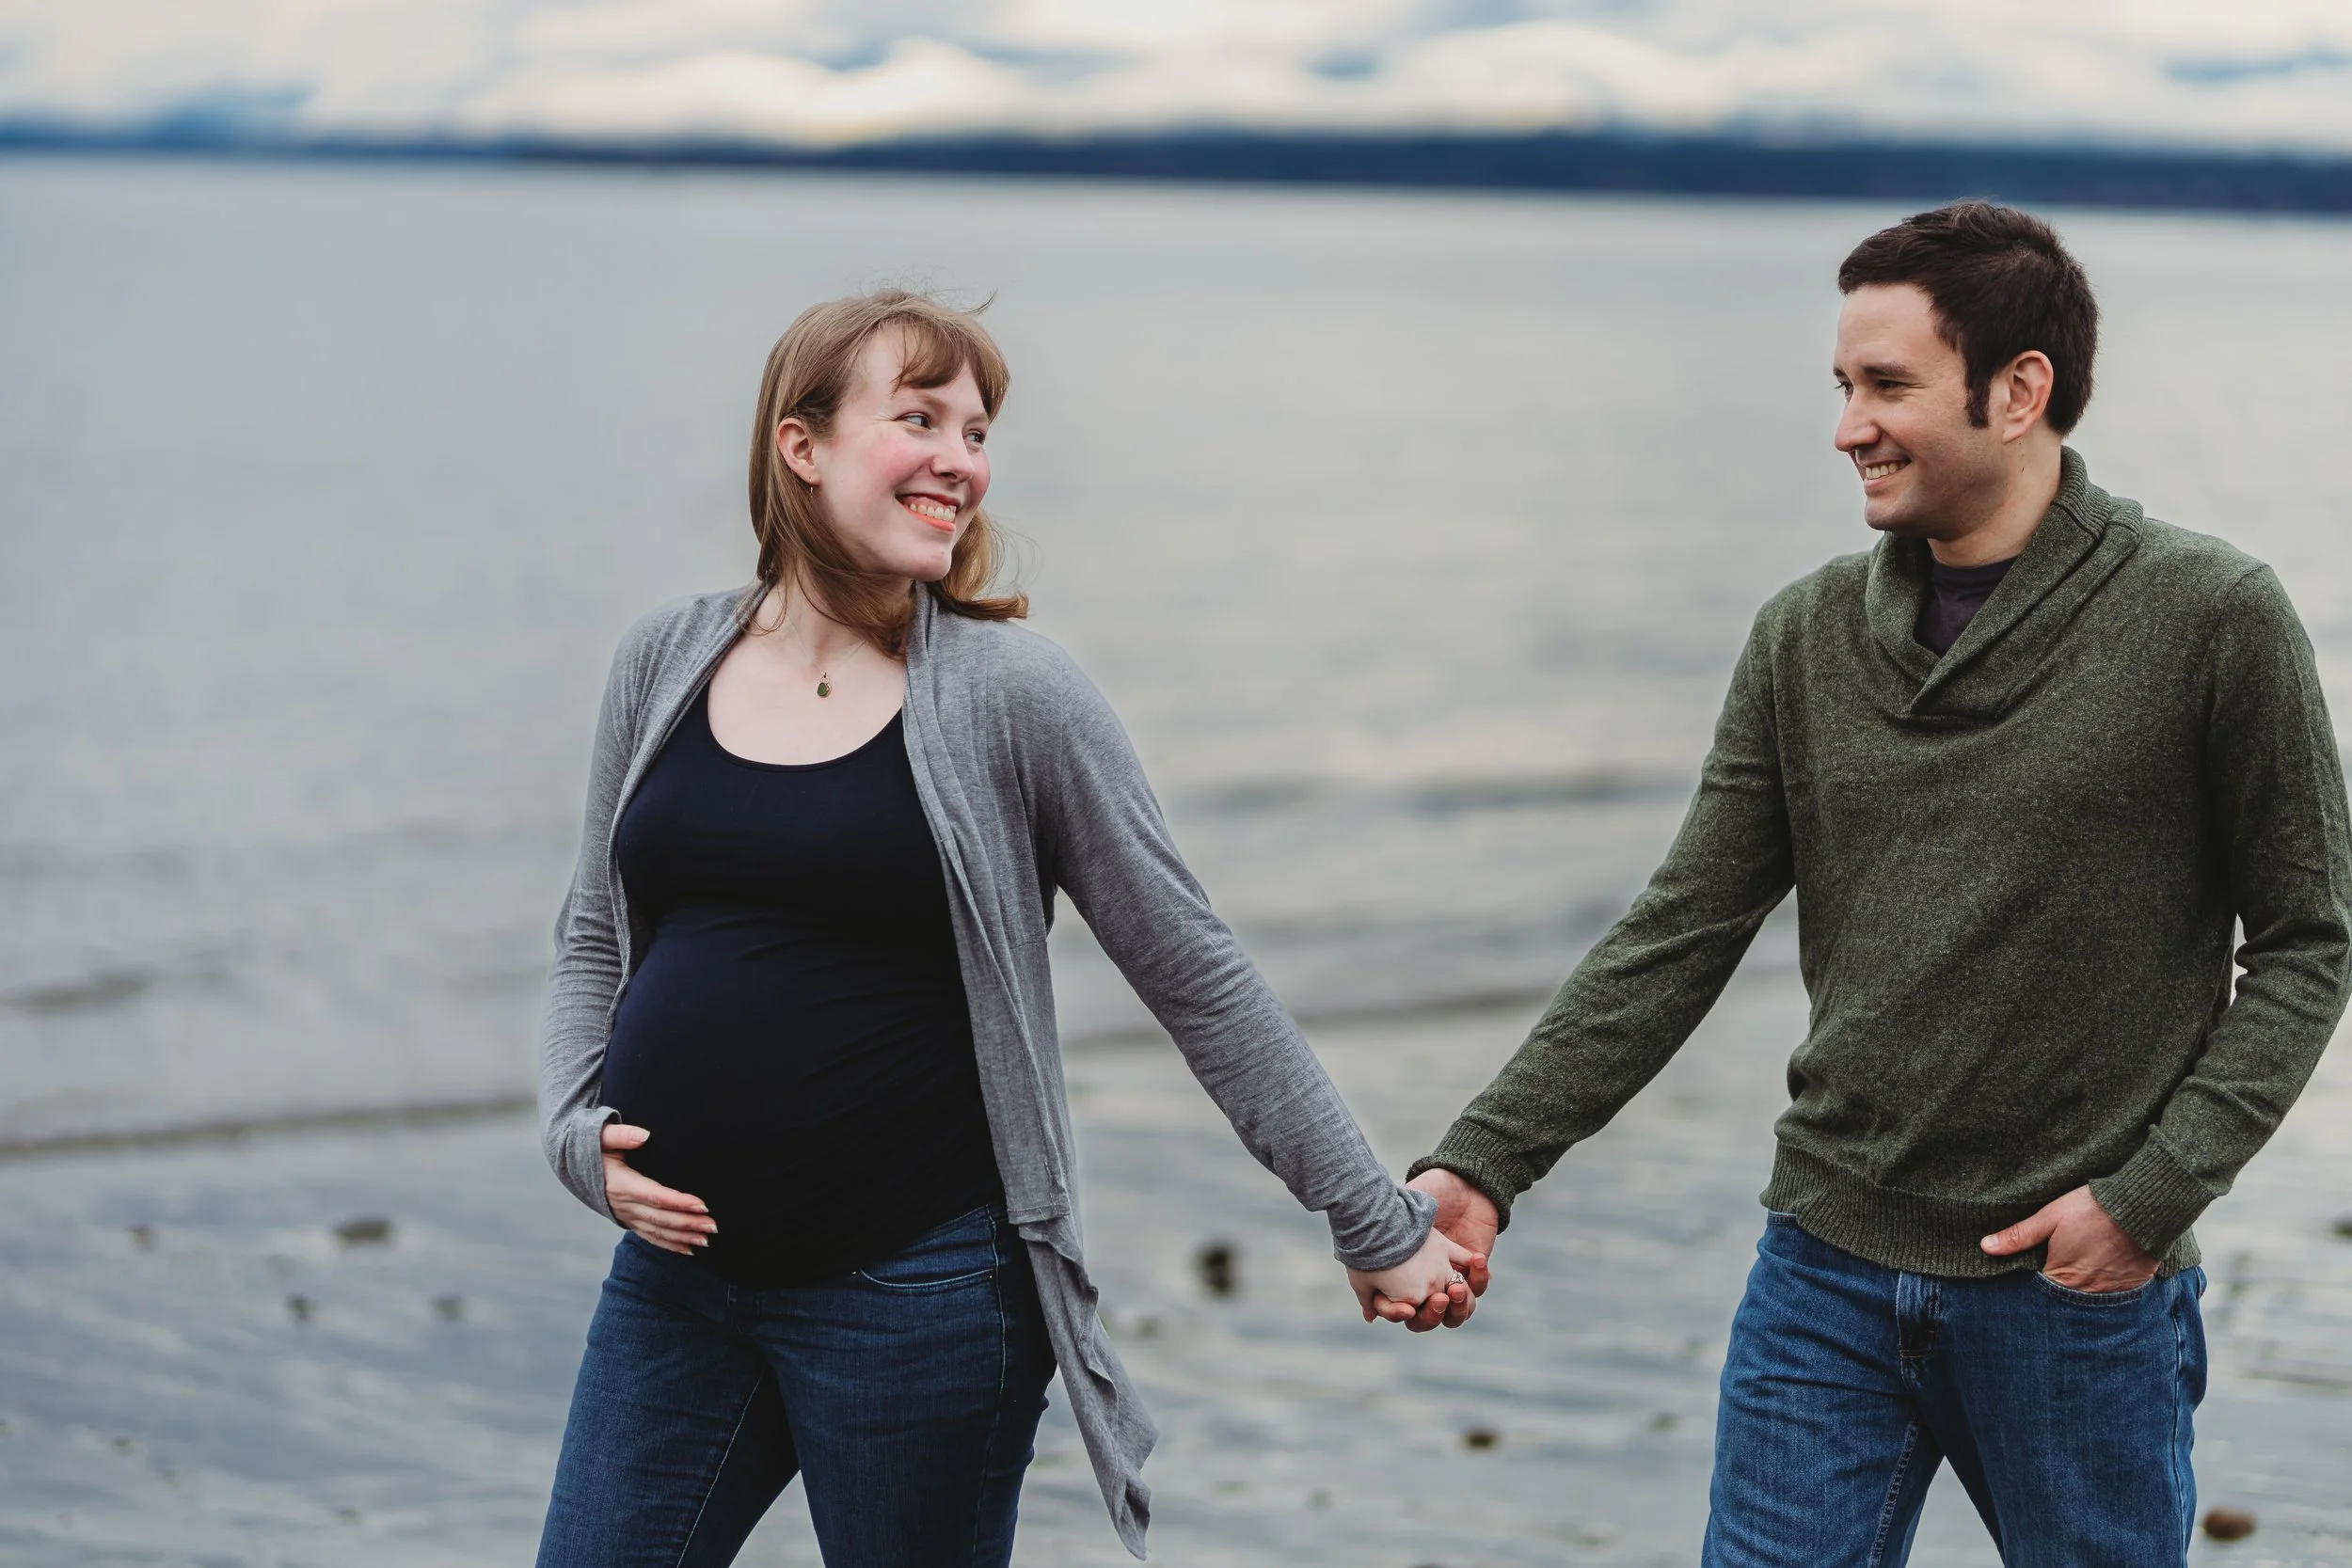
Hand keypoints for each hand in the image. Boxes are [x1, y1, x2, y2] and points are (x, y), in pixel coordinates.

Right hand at [601, 1123, 714, 1254]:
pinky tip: (689, 1249)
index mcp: (620, 1184)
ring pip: (658, 1231)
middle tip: (713, 1226)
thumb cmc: (592, 1146)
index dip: (678, 1202)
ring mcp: (626, 1215)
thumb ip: (621, 1134)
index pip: (654, 1196)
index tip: (701, 1204)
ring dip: (683, 1237)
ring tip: (707, 1240)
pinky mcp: (628, 1220)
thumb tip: (644, 1136)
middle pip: (660, 1218)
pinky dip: (670, 1245)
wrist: (572, 1164)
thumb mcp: (602, 1136)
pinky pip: (650, 1237)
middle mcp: (623, 1205)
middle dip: (688, 1223)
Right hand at [1367, 1168, 1502, 1327]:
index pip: (1402, 1311)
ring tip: (1456, 1288)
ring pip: (1458, 1312)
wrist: (1451, 1183)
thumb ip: (1376, 1264)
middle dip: (1434, 1315)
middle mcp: (1427, 1286)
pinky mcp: (1473, 1270)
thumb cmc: (1411, 1206)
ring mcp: (1450, 1279)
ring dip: (1459, 1306)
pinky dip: (1479, 1279)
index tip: (1406, 1308)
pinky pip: (1479, 1286)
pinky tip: (1476, 1261)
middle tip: (1438, 1299)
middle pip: (1432, 1318)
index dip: (1401, 1314)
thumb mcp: (1393, 1231)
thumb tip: (1368, 1310)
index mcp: (1403, 1281)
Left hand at [1980, 1184, 2158, 1292]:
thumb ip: (2019, 1236)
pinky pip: (2115, 1293)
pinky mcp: (2133, 1285)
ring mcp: (2111, 1291)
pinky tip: (2105, 1267)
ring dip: (2083, 1285)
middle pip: (2065, 1295)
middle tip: (2062, 1264)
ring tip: (2083, 1265)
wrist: (2141, 1207)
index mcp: (2061, 1276)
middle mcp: (2085, 1291)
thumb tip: (1985, 1247)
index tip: (2036, 1268)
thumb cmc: (2092, 1209)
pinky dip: (2108, 1283)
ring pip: (2090, 1296)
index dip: (2035, 1279)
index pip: (2040, 1288)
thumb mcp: (2050, 1217)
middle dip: (2059, 1285)